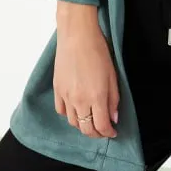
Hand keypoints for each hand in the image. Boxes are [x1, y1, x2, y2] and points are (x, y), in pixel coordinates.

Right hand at [54, 23, 118, 138]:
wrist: (77, 36)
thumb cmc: (98, 52)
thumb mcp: (113, 76)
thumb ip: (113, 99)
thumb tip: (113, 117)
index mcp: (97, 97)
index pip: (102, 126)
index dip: (108, 133)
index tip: (113, 132)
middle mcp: (80, 100)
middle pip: (86, 129)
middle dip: (96, 134)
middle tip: (103, 130)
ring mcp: (66, 96)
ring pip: (73, 122)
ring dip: (83, 125)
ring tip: (90, 120)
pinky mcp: (57, 90)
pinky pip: (61, 111)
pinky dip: (69, 115)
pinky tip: (76, 110)